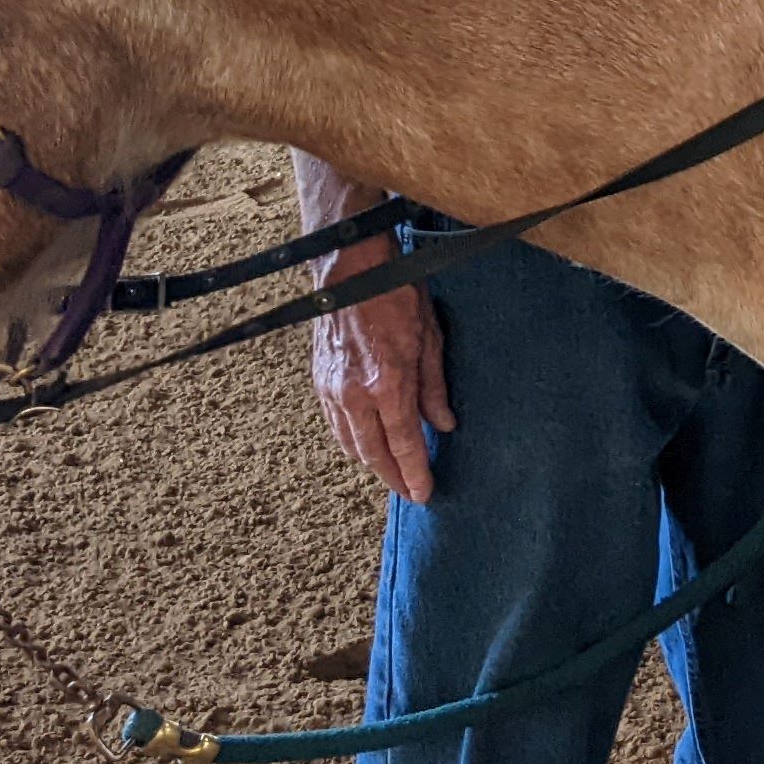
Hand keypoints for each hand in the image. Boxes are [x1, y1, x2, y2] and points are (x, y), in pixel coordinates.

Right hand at [311, 235, 453, 500]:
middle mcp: (355, 395)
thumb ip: (434, 388)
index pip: (403, 445)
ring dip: (372, 462)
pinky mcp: (319, 382)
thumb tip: (443, 424)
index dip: (415, 473)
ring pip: (350, 444)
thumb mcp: (429, 338)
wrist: (350, 270)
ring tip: (393, 472)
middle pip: (373, 454)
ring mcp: (332, 390)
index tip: (425, 493)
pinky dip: (352, 441)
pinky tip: (367, 443)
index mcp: (387, 384)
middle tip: (410, 492)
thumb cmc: (396, 296)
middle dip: (393, 477)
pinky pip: (335, 425)